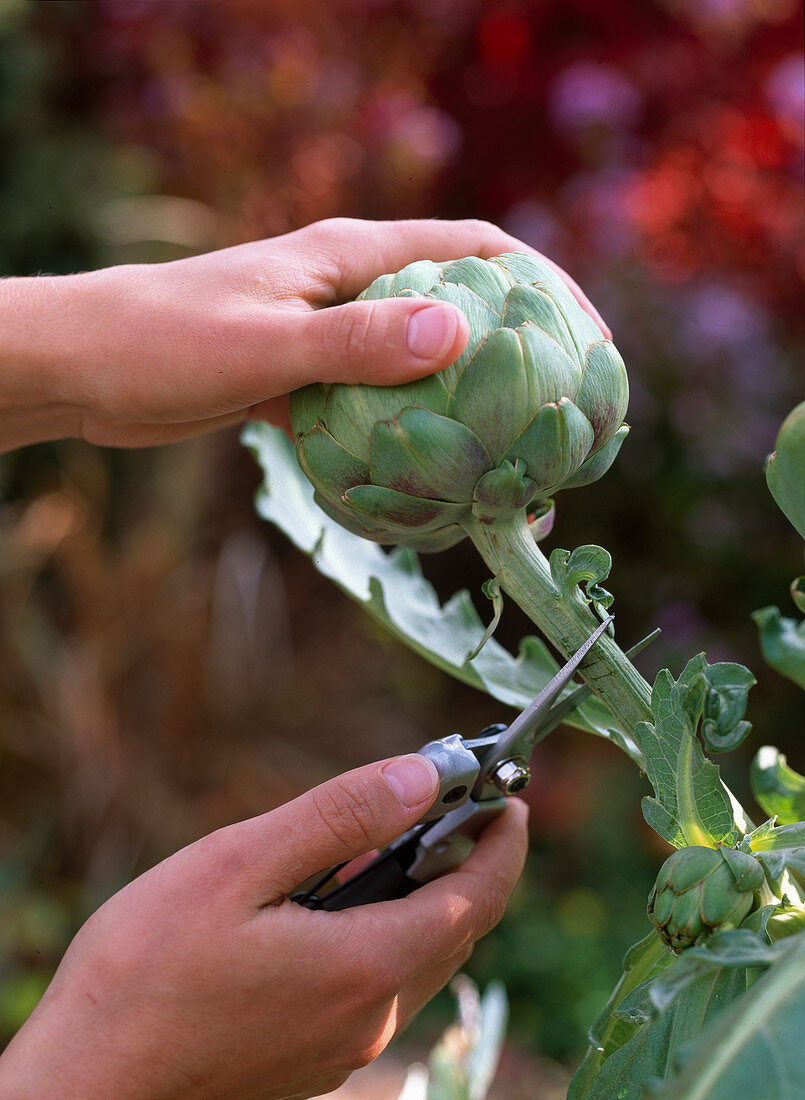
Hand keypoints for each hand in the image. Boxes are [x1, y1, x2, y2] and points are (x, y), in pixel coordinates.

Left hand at [0, 217, 609, 450]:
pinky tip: (433, 484)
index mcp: (352, 257)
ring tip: (510, 463)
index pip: (476, 252)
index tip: (591, 344)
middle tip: (563, 421)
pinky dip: (409, 440)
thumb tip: (458, 336)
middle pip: (460, 312)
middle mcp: (351, 290)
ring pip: (421, 368)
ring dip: (465, 408)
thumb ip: (356, 342)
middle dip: (516, 359)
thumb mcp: (264, 343)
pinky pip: (377, 411)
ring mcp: (330, 338)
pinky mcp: (307, 382)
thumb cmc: (162, 340)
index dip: (545, 287)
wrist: (84, 369)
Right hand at [0, 755, 528, 1098]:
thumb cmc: (146, 974)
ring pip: (414, 955)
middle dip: (464, 858)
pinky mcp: (311, 1056)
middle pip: (453, 927)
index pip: (477, 898)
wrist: (83, 1087)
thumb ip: (339, 819)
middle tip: (446, 799)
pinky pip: (374, 982)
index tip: (510, 794)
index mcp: (366, 966)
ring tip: (381, 837)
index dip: (504, 842)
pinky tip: (330, 899)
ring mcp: (342, 1046)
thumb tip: (420, 776)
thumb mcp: (240, 867)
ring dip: (418, 893)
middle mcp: (370, 1017)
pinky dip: (380, 929)